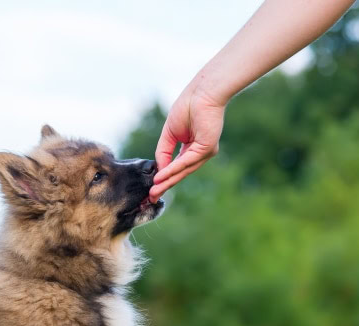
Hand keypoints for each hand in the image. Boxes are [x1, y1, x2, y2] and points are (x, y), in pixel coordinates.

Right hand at [150, 85, 224, 201]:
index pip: (177, 168)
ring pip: (183, 170)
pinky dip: (173, 169)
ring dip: (167, 181)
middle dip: (165, 185)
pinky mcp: (207, 149)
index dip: (165, 178)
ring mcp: (204, 152)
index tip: (152, 189)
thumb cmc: (187, 107)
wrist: (202, 93)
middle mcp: (199, 153)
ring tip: (154, 191)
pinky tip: (162, 176)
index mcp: (191, 149)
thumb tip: (158, 169)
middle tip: (152, 197)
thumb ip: (163, 152)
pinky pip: (186, 162)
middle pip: (180, 173)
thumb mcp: (169, 134)